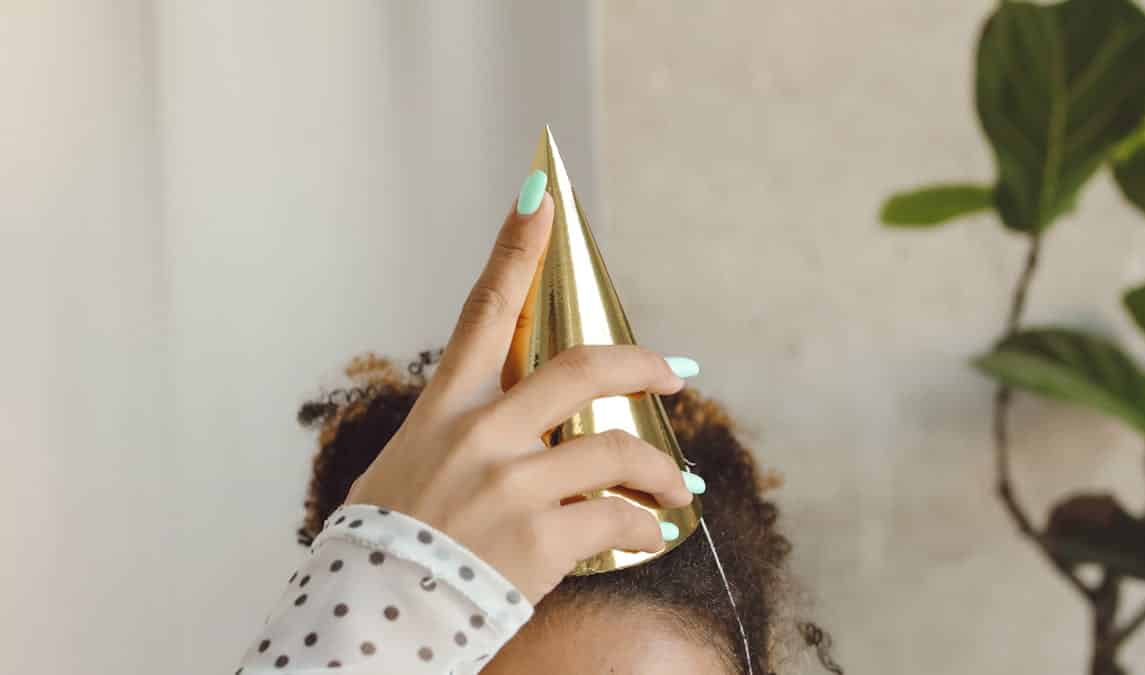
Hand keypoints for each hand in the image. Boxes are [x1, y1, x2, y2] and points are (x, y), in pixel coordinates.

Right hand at [346, 172, 700, 603]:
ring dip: (660, 471)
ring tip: (674, 489)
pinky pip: (616, 522)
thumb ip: (464, 433)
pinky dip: (641, 528)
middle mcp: (482, 435)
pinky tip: (647, 534)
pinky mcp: (540, 542)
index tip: (543, 196)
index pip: (485, 309)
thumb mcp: (412, 466)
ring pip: (617, 452)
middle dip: (641, 364)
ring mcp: (512, 486)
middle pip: (583, 369)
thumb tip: (518, 422)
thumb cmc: (389, 542)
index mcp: (446, 409)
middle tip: (672, 375)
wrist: (371, 619)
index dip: (516, 247)